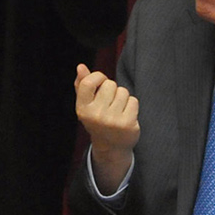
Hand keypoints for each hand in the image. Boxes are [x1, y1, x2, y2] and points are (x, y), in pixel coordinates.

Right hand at [75, 63, 138, 191]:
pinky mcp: (127, 124)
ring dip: (123, 98)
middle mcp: (96, 115)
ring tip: (118, 109)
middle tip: (109, 103)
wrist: (111, 148)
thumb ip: (82, 85)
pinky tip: (126, 115)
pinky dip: (131, 105)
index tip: (101, 82)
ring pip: (123, 92)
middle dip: (112, 89)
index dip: (98, 77)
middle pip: (110, 84)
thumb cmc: (98, 120)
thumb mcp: (86, 105)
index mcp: (83, 108)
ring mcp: (112, 120)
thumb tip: (81, 66)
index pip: (88, 82)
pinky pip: (133, 101)